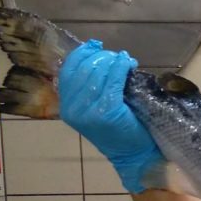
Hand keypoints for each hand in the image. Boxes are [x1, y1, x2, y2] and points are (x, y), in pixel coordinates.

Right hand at [59, 40, 161, 192]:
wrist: (134, 155)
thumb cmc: (118, 130)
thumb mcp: (95, 107)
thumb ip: (90, 86)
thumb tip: (95, 53)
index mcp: (66, 106)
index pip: (68, 71)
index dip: (81, 54)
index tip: (95, 45)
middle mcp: (73, 109)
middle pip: (85, 69)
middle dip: (102, 57)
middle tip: (117, 57)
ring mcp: (89, 111)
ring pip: (99, 73)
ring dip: (114, 61)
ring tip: (124, 60)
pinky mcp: (107, 111)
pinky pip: (114, 81)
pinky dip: (122, 68)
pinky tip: (129, 64)